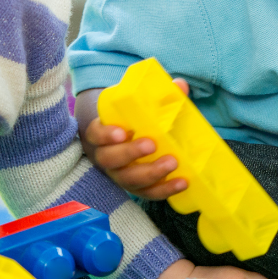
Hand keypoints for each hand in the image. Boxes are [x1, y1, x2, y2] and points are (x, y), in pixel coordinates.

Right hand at [79, 78, 189, 200]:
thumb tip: (180, 85)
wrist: (130, 141)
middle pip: (110, 160)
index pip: (96, 134)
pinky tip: (181, 182)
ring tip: (172, 163)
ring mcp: (120, 175)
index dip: (106, 135)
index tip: (122, 132)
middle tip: (152, 145)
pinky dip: (164, 189)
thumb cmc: (136, 121)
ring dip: (151, 173)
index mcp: (102, 133)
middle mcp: (107, 156)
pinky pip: (147, 193)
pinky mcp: (136, 188)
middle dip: (130, 154)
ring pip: (128, 180)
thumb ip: (160, 96)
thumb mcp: (141, 107)